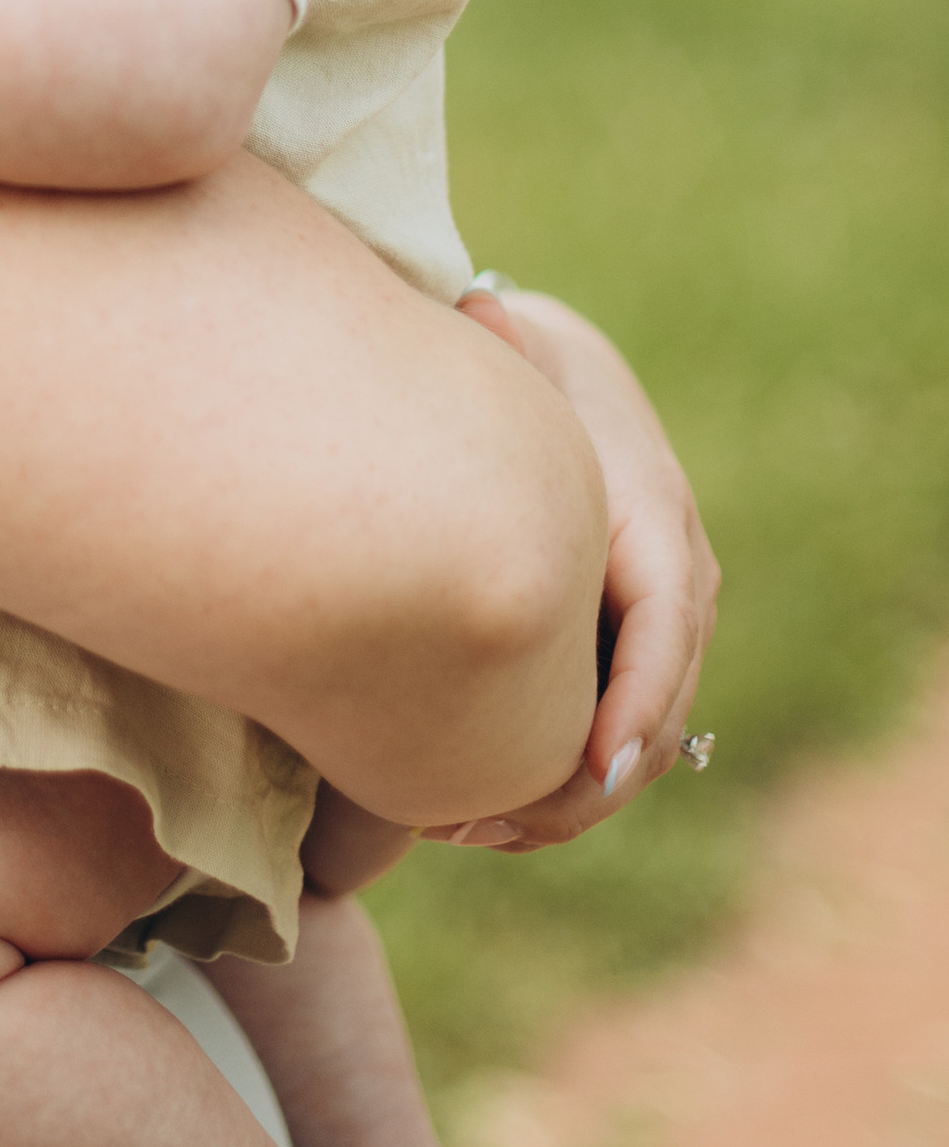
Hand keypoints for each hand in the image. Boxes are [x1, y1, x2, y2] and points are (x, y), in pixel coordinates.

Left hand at [423, 284, 718, 851]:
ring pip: (639, 736)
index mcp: (655, 515)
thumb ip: (505, 346)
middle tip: (493, 827)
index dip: (636, 702)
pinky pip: (612, 730)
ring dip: (565, 799)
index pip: (665, 626)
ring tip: (472, 834)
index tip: (591, 767)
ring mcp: (658, 618)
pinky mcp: (626, 644)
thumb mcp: (518, 350)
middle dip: (584, 783)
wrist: (551, 375)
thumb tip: (484, 312)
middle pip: (657, 707)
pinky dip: (559, 782)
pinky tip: (484, 818)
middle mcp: (673, 576)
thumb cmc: (520, 366)